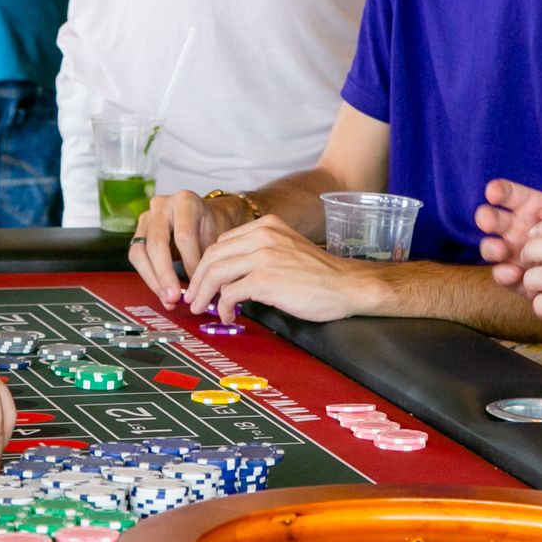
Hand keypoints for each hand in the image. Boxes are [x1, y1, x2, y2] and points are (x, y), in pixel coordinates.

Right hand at [128, 190, 250, 305]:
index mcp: (185, 202)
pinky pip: (137, 258)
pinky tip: (163, 292)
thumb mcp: (218, 237)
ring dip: (153, 279)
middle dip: (165, 274)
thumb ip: (210, 260)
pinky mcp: (138, 233)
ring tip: (168, 299)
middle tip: (174, 297)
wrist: (206, 217)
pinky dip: (149, 278)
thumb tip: (207, 292)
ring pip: (140, 252)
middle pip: (156, 243)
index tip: (197, 284)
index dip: (189, 263)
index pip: (183, 236)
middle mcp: (162, 206)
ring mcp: (146, 218)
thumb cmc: (213, 226)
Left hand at [182, 215, 376, 322]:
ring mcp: (262, 256)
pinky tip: (229, 315)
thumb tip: (231, 276)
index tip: (203, 281)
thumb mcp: (288, 248)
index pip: (222, 242)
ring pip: (215, 273)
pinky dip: (224, 307)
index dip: (208, 264)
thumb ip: (260, 253)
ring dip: (204, 294)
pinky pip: (230, 294)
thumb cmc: (321, 274)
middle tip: (193, 298)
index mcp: (266, 225)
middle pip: (213, 255)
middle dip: (198, 279)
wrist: (347, 285)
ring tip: (202, 308)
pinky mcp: (265, 280)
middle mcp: (262, 235)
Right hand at [476, 178, 541, 287]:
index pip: (509, 194)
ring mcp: (517, 255)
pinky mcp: (521, 280)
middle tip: (488, 221)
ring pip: (491, 248)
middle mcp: (519, 229)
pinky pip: (503, 277)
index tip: (494, 192)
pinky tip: (514, 271)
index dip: (498, 191)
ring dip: (490, 247)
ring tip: (501, 249)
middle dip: (485, 217)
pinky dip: (503, 274)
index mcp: (533, 207)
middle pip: (491, 219)